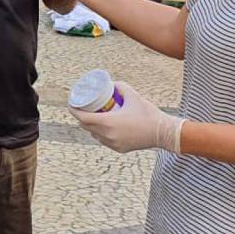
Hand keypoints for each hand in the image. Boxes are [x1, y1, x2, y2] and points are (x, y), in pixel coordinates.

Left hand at [70, 82, 184, 153]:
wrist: (162, 132)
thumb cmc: (148, 113)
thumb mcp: (133, 95)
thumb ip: (120, 87)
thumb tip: (111, 84)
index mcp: (108, 123)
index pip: (82, 118)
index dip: (74, 110)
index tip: (72, 103)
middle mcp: (107, 135)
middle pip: (86, 127)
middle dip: (81, 117)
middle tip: (83, 107)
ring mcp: (112, 144)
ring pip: (94, 135)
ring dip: (91, 126)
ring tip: (93, 116)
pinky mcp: (119, 149)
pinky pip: (104, 141)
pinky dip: (101, 134)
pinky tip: (104, 127)